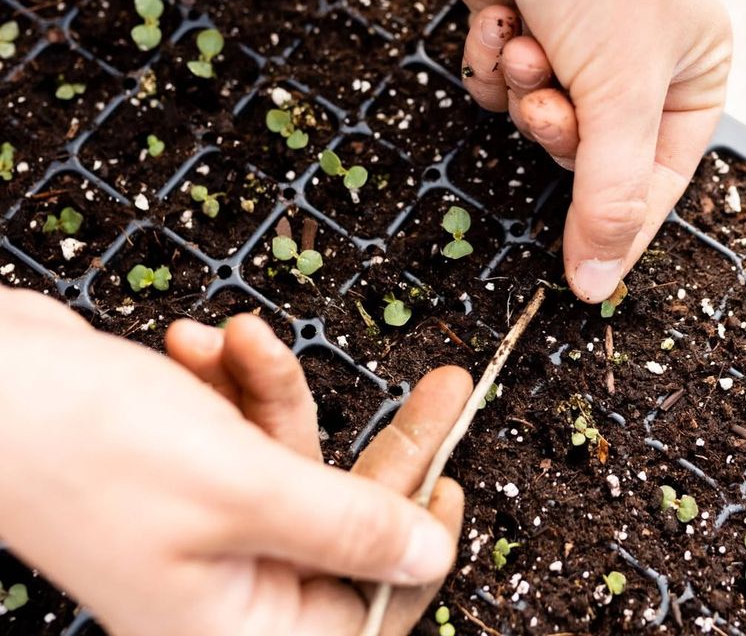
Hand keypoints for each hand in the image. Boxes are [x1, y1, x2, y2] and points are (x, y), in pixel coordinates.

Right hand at [0, 289, 471, 635]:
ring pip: (292, 456)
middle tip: (443, 385)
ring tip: (240, 338)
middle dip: (388, 442)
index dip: (418, 546)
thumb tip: (426, 558)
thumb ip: (348, 528)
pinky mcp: (188, 470)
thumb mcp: (247, 486)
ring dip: (274, 388)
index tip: (452, 481)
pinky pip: (244, 424)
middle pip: (344, 518)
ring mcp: (203, 523)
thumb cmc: (95, 444)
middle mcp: (223, 585)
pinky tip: (202, 341)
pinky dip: (235, 379)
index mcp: (236, 627)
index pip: (366, 609)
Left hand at [384, 0, 731, 301]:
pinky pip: (497, 92)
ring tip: (531, 42)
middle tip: (552, 101)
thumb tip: (597, 282)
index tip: (583, 281)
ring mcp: (571, 56)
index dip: (615, 231)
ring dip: (523, 91)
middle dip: (557, 132)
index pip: (653, 187)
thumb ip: (608, 197)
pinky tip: (503, 19)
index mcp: (687, 81)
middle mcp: (632, 73)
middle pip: (585, 159)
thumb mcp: (622, 92)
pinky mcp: (520, 41)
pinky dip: (492, 64)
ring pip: (535, 124)